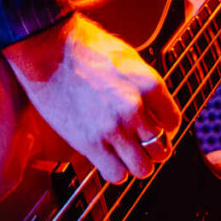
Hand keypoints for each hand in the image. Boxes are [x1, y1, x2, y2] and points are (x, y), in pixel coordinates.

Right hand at [1, 14, 181, 183]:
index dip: (164, 127)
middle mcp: (135, 109)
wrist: (47, 47)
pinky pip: (116, 174)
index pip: (173, 122)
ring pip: (142, 168)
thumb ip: (143, 85)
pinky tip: (108, 158)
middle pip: (161, 149)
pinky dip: (115, 172)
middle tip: (139, 144)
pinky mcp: (89, 142)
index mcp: (148, 84)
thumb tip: (152, 108)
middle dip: (152, 149)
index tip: (153, 127)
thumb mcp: (127, 58)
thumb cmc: (83, 46)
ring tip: (125, 155)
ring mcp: (112, 128)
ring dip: (135, 164)